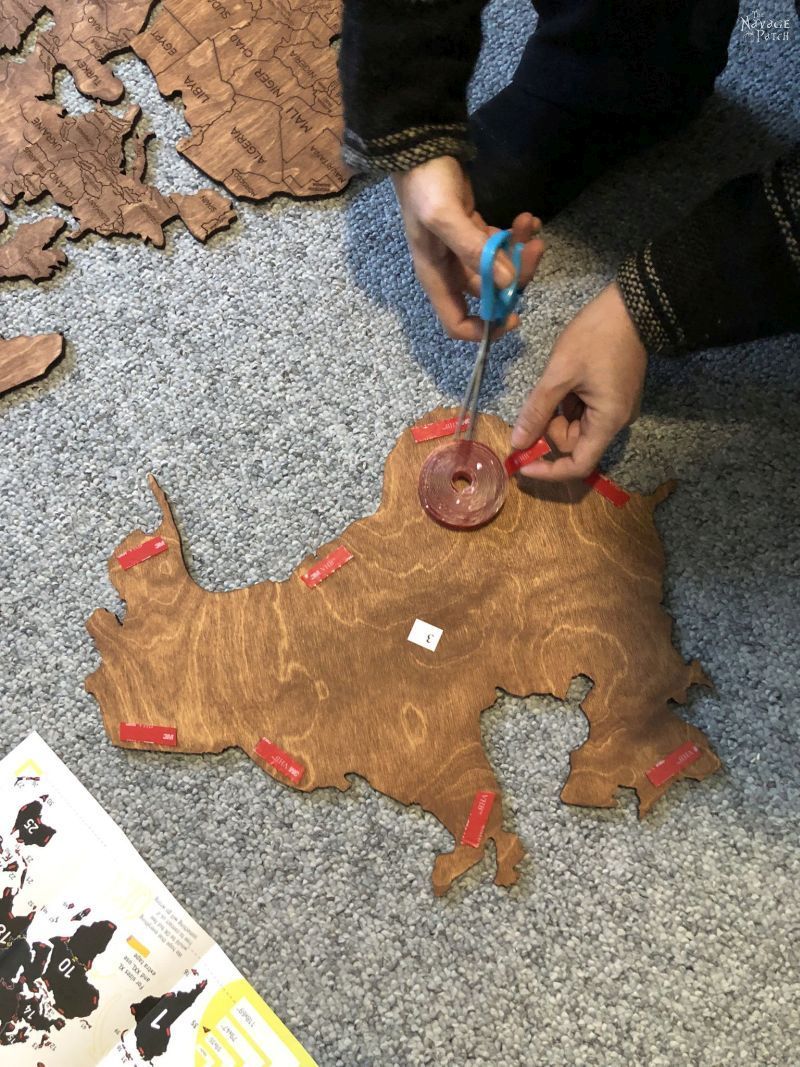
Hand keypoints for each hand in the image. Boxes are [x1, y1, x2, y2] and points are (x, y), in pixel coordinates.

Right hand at [393, 156, 543, 341]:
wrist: (421, 146)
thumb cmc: (425, 185)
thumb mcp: (444, 217)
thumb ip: (474, 251)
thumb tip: (505, 284)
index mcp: (436, 277)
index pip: (457, 323)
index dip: (485, 329)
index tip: (513, 316)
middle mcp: (449, 271)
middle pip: (489, 295)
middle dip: (515, 277)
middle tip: (534, 250)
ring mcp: (463, 252)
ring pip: (500, 269)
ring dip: (520, 252)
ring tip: (530, 224)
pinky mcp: (475, 232)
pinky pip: (501, 245)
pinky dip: (516, 236)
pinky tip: (527, 219)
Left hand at [511, 282, 646, 478]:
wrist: (631, 305)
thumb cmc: (595, 338)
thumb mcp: (559, 374)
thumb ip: (537, 411)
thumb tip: (516, 444)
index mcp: (607, 422)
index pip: (578, 465)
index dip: (549, 471)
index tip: (522, 465)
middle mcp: (615, 421)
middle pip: (573, 443)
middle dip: (548, 430)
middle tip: (536, 403)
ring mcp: (614, 408)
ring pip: (575, 426)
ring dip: (556, 413)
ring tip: (553, 383)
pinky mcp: (611, 395)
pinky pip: (583, 410)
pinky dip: (566, 402)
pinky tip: (563, 381)